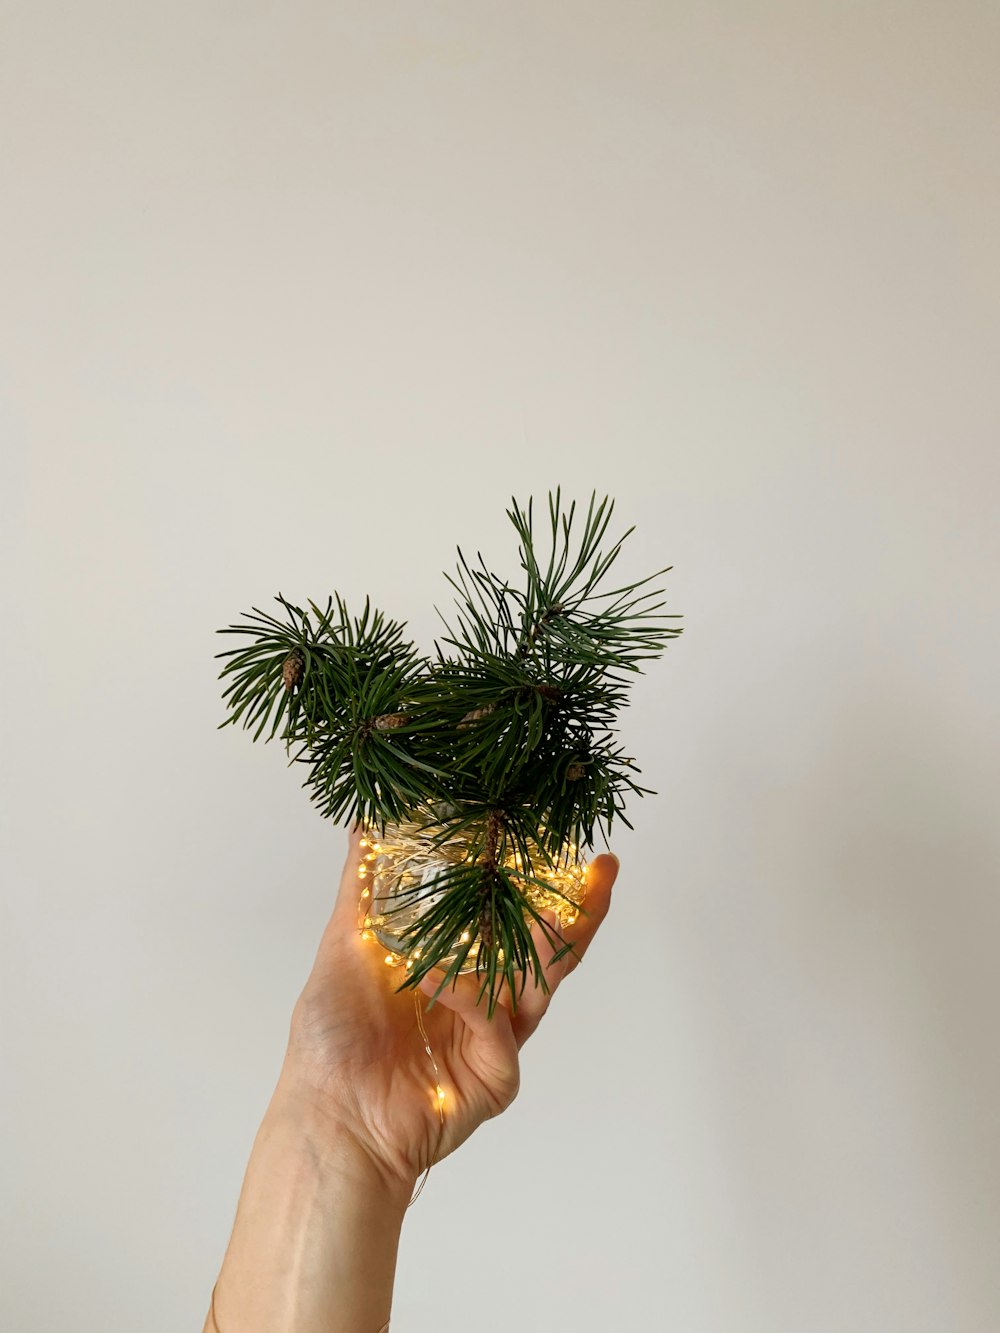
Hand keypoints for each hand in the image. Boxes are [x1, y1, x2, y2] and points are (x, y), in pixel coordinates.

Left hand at [279, 825, 619, 1195]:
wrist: (326, 1114)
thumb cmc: (332, 1038)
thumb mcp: (345, 944)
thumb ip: (362, 886)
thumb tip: (364, 822)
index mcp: (461, 964)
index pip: (511, 914)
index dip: (537, 880)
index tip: (559, 839)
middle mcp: (487, 997)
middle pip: (547, 947)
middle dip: (579, 908)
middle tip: (602, 870)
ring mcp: (496, 1038)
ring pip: (542, 983)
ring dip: (557, 943)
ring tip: (567, 907)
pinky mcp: (497, 1075)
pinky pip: (493, 1022)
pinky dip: (466, 993)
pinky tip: (430, 975)